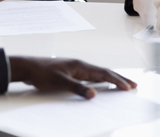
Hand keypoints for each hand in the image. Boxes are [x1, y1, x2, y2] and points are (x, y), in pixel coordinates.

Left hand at [9, 56, 136, 98]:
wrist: (27, 67)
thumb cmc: (41, 73)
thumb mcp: (60, 83)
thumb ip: (77, 88)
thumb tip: (94, 95)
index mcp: (80, 65)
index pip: (103, 73)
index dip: (117, 81)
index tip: (128, 87)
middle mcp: (79, 65)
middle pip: (103, 72)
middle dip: (119, 79)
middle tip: (133, 85)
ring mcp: (75, 68)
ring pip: (97, 74)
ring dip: (110, 79)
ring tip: (121, 85)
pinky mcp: (69, 72)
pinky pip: (90, 76)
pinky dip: (100, 80)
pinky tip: (99, 85)